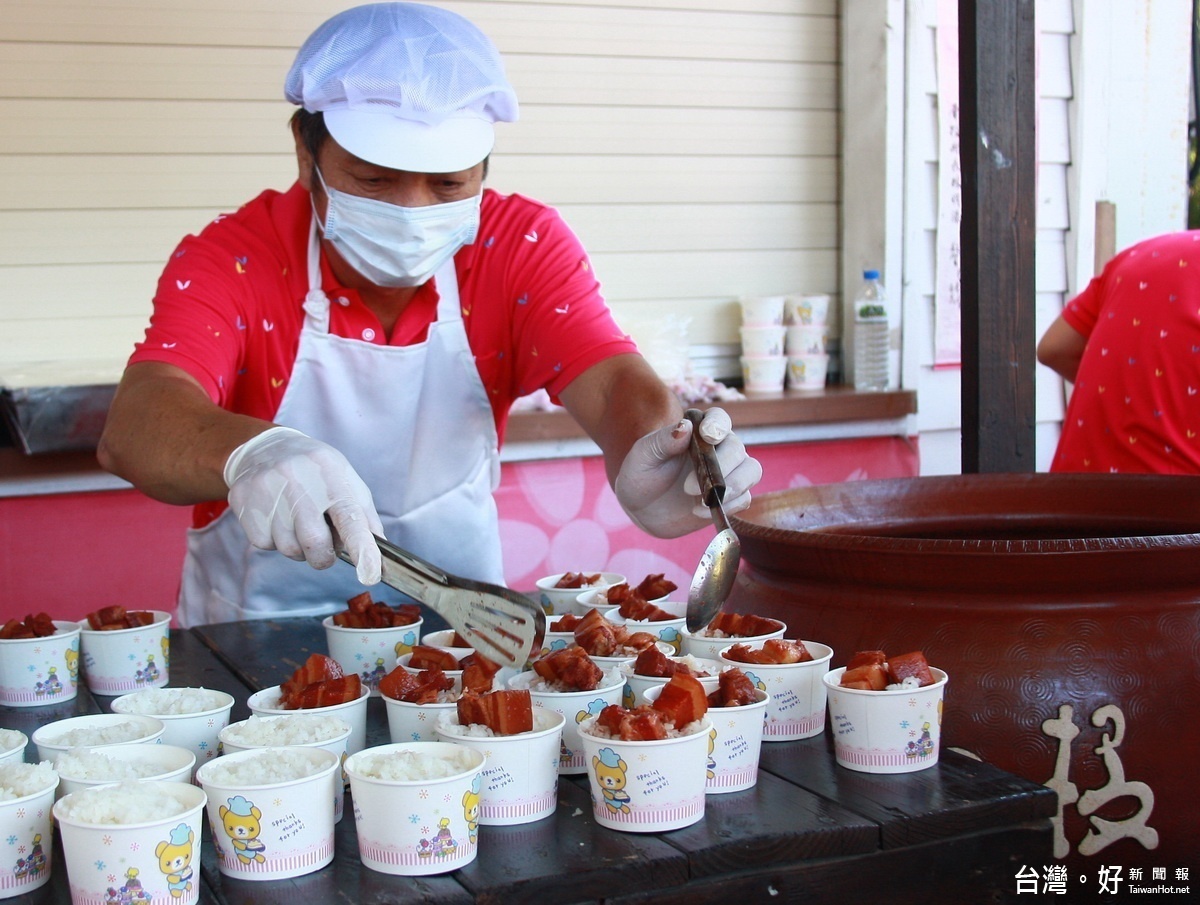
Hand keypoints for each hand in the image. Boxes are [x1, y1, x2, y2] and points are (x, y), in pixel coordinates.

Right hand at [224, 426, 383, 583]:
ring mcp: (268, 489)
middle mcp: (298, 480)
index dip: (361, 548)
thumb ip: (364, 517)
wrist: (265, 448)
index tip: (370, 574)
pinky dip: (274, 540)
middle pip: (315, 543)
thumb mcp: (345, 482)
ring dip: (298, 547)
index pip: (350, 517)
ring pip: (288, 549)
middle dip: (323, 556)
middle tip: (323, 545)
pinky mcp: (244, 501)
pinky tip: (276, 518)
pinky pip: (264, 544)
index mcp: (331, 475)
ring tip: (297, 522)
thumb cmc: (315, 472)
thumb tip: (378, 557)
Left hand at [614, 407, 761, 537]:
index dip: (718, 425)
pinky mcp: (731, 498)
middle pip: (738, 448)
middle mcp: (719, 448)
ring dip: (734, 486)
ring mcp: (728, 473)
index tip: (708, 436)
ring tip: (703, 501)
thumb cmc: (642, 474)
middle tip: (688, 488)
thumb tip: (685, 426)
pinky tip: (699, 511)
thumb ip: (663, 440)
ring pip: (751, 471)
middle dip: (721, 466)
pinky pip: (744, 498)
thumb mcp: (644, 455)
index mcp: (698, 430)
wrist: (642, 508)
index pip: (719, 418)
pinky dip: (727, 506)